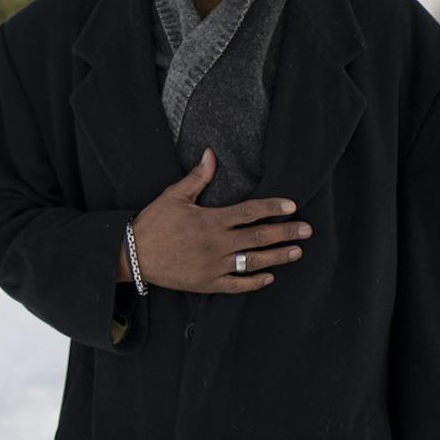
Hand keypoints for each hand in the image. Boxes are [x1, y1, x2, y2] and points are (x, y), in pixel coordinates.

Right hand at [125, 148, 309, 294]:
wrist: (133, 254)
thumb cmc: (153, 223)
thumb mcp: (174, 196)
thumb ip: (197, 177)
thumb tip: (211, 154)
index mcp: (211, 220)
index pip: (250, 212)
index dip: (273, 208)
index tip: (292, 206)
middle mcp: (217, 244)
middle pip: (259, 237)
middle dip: (286, 232)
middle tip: (307, 230)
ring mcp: (214, 266)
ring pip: (254, 261)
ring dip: (278, 257)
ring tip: (296, 252)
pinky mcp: (207, 283)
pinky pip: (237, 285)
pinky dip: (255, 282)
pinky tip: (269, 277)